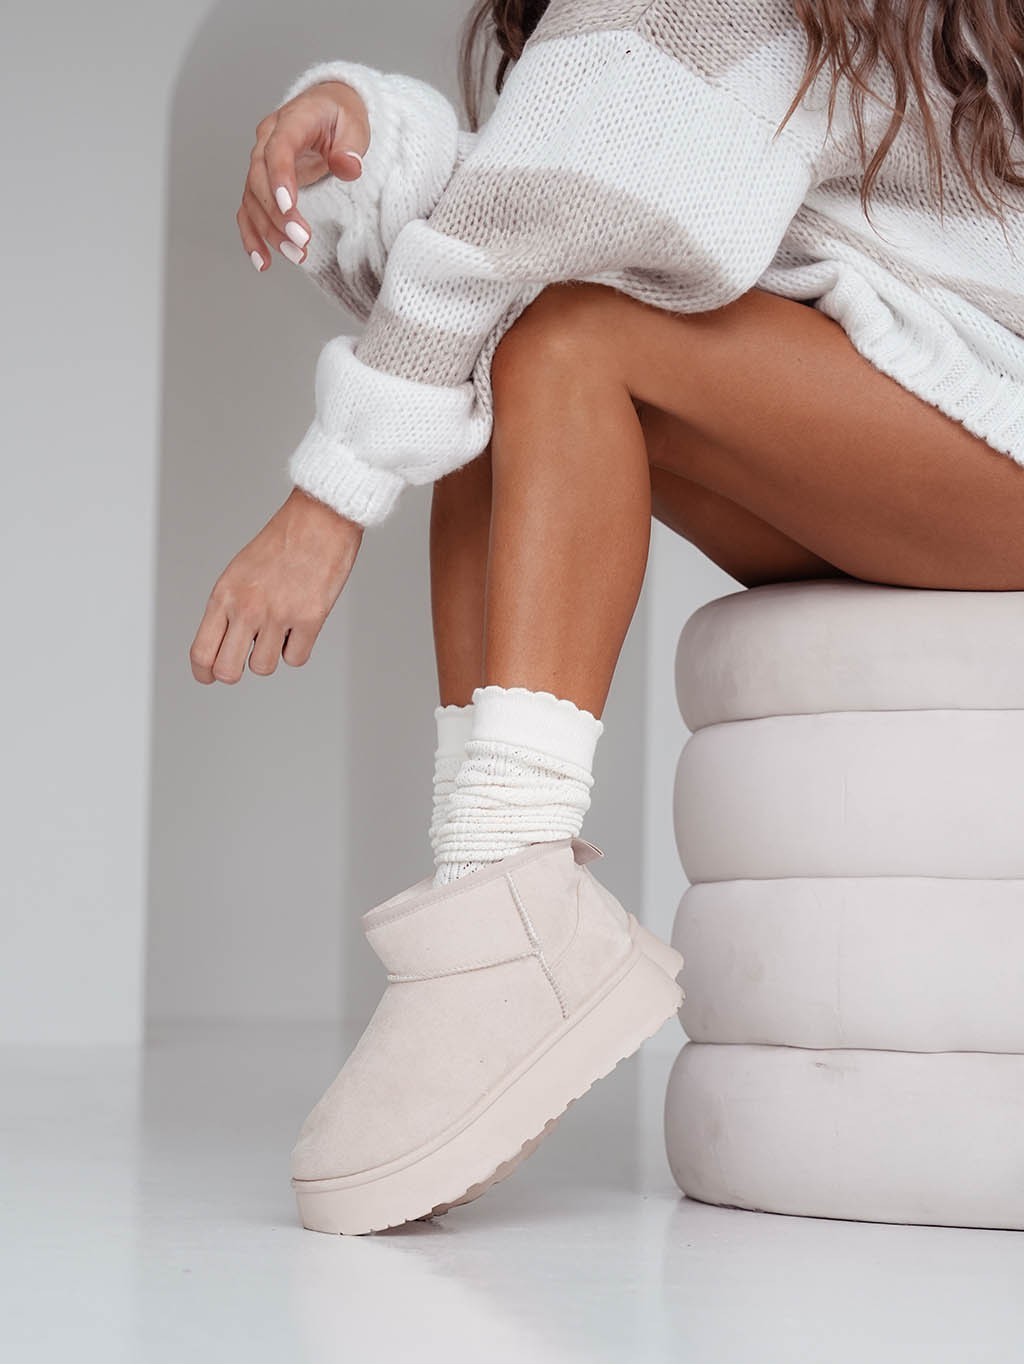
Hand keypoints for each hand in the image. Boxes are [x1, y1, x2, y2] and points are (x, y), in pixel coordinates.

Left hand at [189, 488, 362, 683]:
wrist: (319, 519)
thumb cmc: (282, 542)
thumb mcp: (239, 572)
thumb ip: (229, 607)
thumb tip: (227, 645)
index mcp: (224, 595)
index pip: (202, 651)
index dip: (203, 671)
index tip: (208, 675)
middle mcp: (247, 608)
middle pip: (228, 670)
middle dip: (234, 672)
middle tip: (244, 660)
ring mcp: (278, 615)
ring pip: (263, 667)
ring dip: (271, 655)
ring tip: (279, 628)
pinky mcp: (310, 619)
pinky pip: (296, 659)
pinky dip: (298, 648)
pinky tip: (300, 625)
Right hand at [238, 80, 369, 270]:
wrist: (330, 109)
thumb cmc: (342, 117)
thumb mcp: (355, 126)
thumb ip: (350, 147)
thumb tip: (348, 166)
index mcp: (290, 121)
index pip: (277, 150)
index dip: (279, 178)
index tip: (288, 207)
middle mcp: (267, 141)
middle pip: (259, 179)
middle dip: (277, 215)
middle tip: (301, 241)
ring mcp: (261, 163)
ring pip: (253, 200)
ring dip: (270, 231)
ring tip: (297, 255)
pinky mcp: (263, 184)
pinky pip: (250, 211)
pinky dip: (253, 236)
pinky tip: (264, 261)